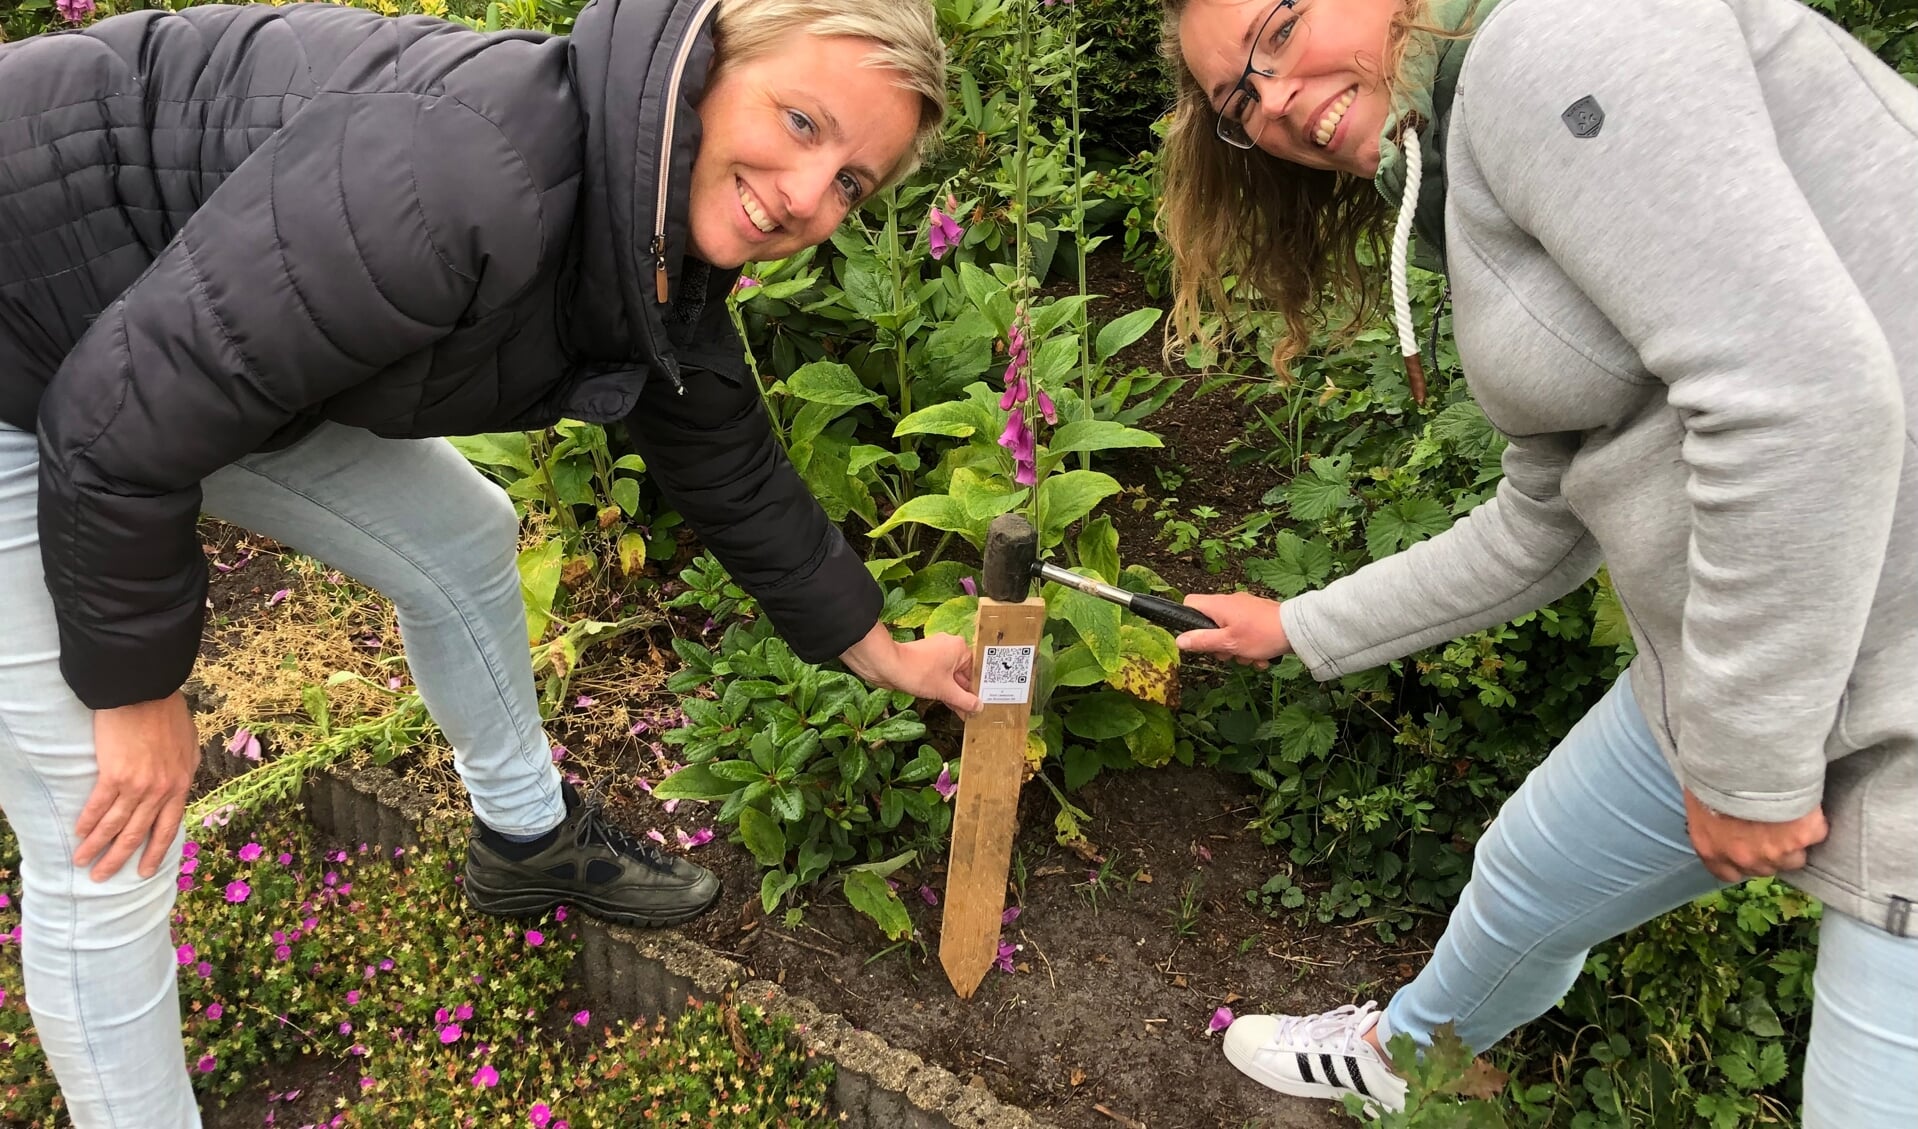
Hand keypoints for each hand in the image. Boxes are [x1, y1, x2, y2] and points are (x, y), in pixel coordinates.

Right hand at [76, 692, 200, 881]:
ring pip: (114, 825)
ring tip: (82, 862)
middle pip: (137, 834)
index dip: (155, 852)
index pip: (168, 828)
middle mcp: (160, 791)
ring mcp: (137, 785)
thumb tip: (182, 782)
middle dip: (118, 859)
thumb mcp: (190, 743)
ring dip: (96, 847)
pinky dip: (87, 822)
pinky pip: (97, 806)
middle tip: (102, 878)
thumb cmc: (168, 713)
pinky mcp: (113, 775)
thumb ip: (186, 766)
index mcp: (180, 784)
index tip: (143, 872)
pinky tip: (79, 834)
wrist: (145, 692)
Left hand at [841, 623, 980, 715]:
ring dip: (954, 695)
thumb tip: (978, 706)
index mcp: (959, 648)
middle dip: (966, 695)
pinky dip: (943, 690)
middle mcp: (949, 647)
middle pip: (963, 675)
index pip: (976, 672)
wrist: (887, 666)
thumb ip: (965, 700)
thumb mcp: (946, 690)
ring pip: (950, 677)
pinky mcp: (925, 661)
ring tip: (963, 713)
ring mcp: (936, 653)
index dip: (978, 691)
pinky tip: (951, 705)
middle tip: (973, 713)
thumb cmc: (917, 672)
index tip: (982, 705)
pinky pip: (939, 677)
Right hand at [1173, 592, 1290, 669]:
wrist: (1297, 630)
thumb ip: (1202, 641)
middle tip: (1229, 654)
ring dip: (1237, 650)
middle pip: (1210, 624)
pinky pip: (1246, 633)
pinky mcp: (1258, 617)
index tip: (1198, 639)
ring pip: (1229, 632)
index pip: (1190, 603)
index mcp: (1218, 605)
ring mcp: (1245, 609)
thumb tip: (1179, 640)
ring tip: (1250, 657)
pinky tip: (1261, 657)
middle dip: (1219, 644)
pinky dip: (1251, 647)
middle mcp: (1230, 603)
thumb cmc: (1262, 634)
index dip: (1188, 621)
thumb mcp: (1228, 642)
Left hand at [1683, 789, 1827, 882]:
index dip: (1740, 862)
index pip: (1727, 873)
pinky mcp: (1804, 837)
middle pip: (1765, 868)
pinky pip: (1815, 834)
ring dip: (1793, 842)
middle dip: (1769, 851)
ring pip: (1794, 858)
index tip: (1747, 848)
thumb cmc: (1711, 775)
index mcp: (1711, 849)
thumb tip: (1719, 820)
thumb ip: (1710, 820)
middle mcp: (1744, 858)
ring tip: (1790, 817)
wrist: (1741, 760)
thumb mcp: (1700, 800)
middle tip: (1771, 826)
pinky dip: (1812, 822)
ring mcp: (1776, 851)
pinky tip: (1804, 803)